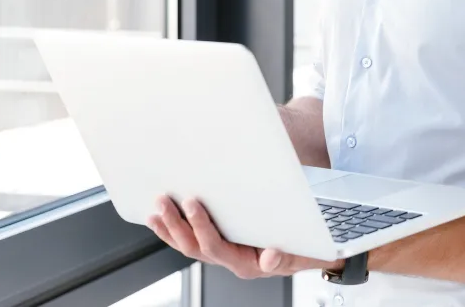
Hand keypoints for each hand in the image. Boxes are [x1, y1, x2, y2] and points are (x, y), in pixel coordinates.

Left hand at [147, 196, 341, 278]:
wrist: (307, 256)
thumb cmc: (303, 252)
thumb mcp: (300, 254)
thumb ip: (284, 257)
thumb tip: (269, 257)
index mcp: (245, 264)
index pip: (215, 247)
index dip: (201, 226)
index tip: (192, 204)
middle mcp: (230, 261)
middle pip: (194, 248)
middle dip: (177, 224)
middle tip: (164, 202)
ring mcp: (222, 255)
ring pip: (188, 246)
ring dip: (170, 228)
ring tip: (157, 208)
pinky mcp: (219, 246)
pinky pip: (191, 242)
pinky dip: (174, 231)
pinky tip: (162, 219)